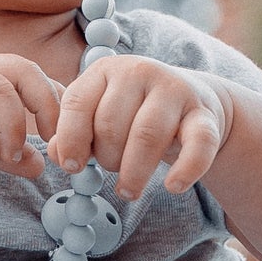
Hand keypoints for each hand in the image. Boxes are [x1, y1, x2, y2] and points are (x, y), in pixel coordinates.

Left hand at [47, 56, 230, 198]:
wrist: (195, 101)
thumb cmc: (134, 113)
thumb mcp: (100, 114)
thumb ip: (74, 132)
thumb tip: (56, 154)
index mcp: (105, 70)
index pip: (77, 103)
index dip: (70, 139)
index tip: (71, 167)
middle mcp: (140, 72)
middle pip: (111, 125)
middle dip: (105, 158)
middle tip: (110, 170)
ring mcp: (176, 91)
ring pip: (147, 136)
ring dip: (134, 172)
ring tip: (127, 190)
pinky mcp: (206, 115)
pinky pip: (198, 145)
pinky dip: (185, 170)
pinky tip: (172, 186)